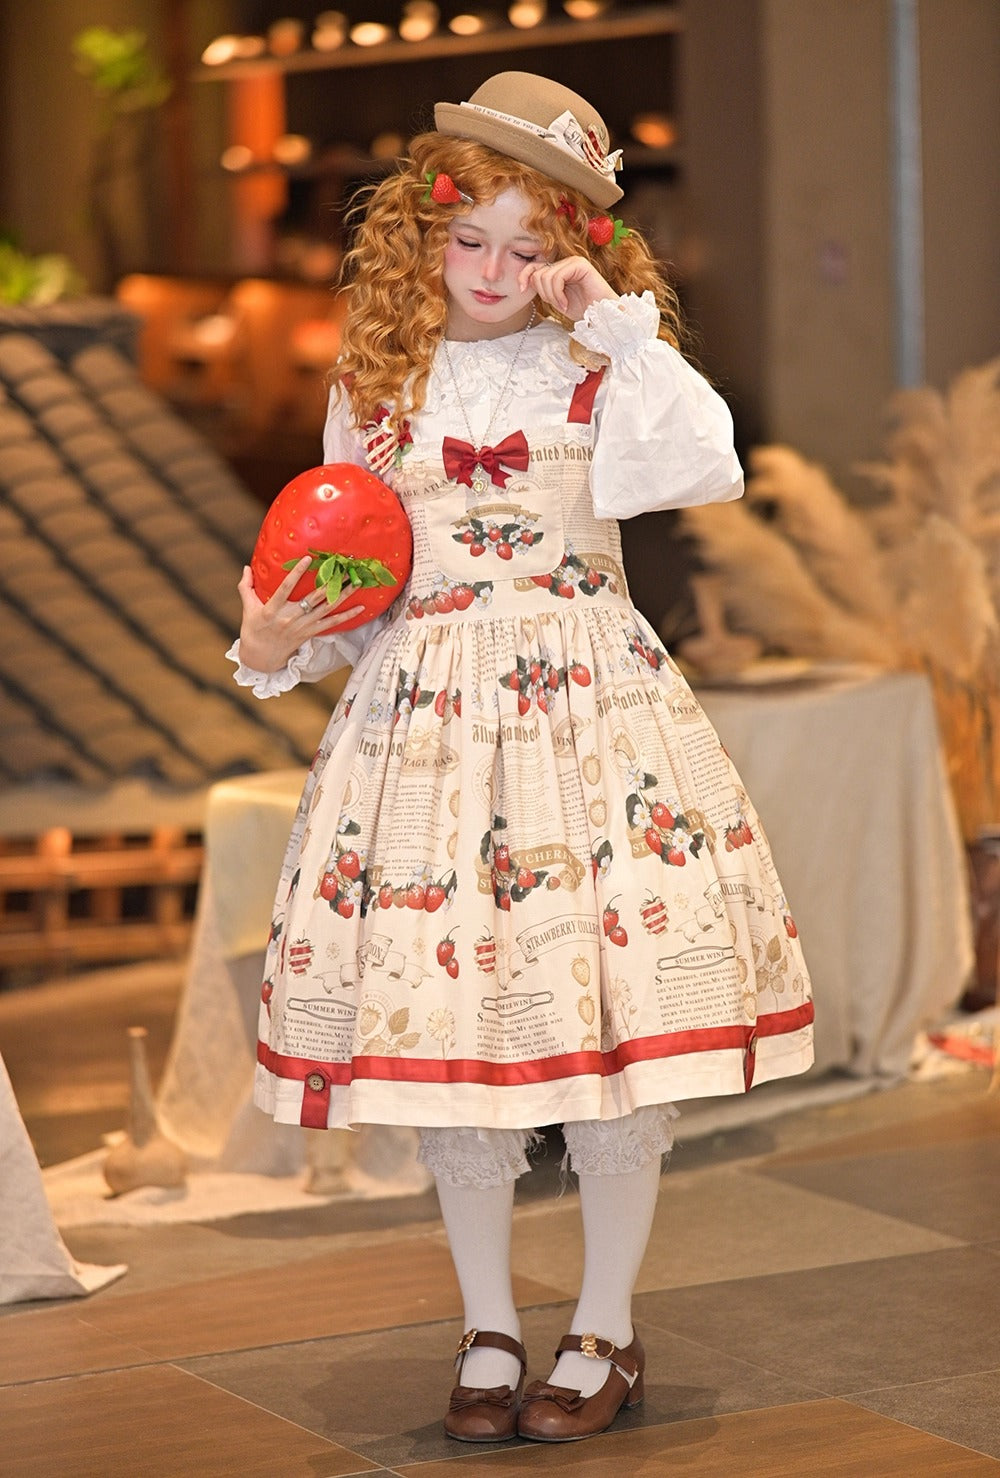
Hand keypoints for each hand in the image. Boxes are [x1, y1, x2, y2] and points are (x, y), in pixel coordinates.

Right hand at [236, 556, 363, 672]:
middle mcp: (290, 618)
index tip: (308, 559)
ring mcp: (302, 627)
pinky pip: (331, 624)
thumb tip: (246, 567)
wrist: (261, 658)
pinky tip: (359, 608)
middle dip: (330, 583)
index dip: (297, 573)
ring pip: (326, 609)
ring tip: (356, 583)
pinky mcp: (310, 634)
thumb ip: (246, 587)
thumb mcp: (248, 608)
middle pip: (313, 598)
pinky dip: (346, 616)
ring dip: (342, 596)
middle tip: (343, 568)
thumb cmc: (253, 630)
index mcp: (273, 609)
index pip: (286, 588)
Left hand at [518, 255, 617, 322]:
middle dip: (543, 293)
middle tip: (556, 305)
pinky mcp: (580, 264)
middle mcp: (565, 262)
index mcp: (559, 269)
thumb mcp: (556, 300)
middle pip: (538, 272)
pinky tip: (565, 304)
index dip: (523, 275)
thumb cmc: (582, 310)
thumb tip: (526, 281)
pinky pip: (557, 277)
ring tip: (562, 305)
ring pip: (546, 276)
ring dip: (551, 296)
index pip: (534, 266)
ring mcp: (573, 262)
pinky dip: (558, 294)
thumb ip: (543, 288)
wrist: (601, 317)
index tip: (520, 289)